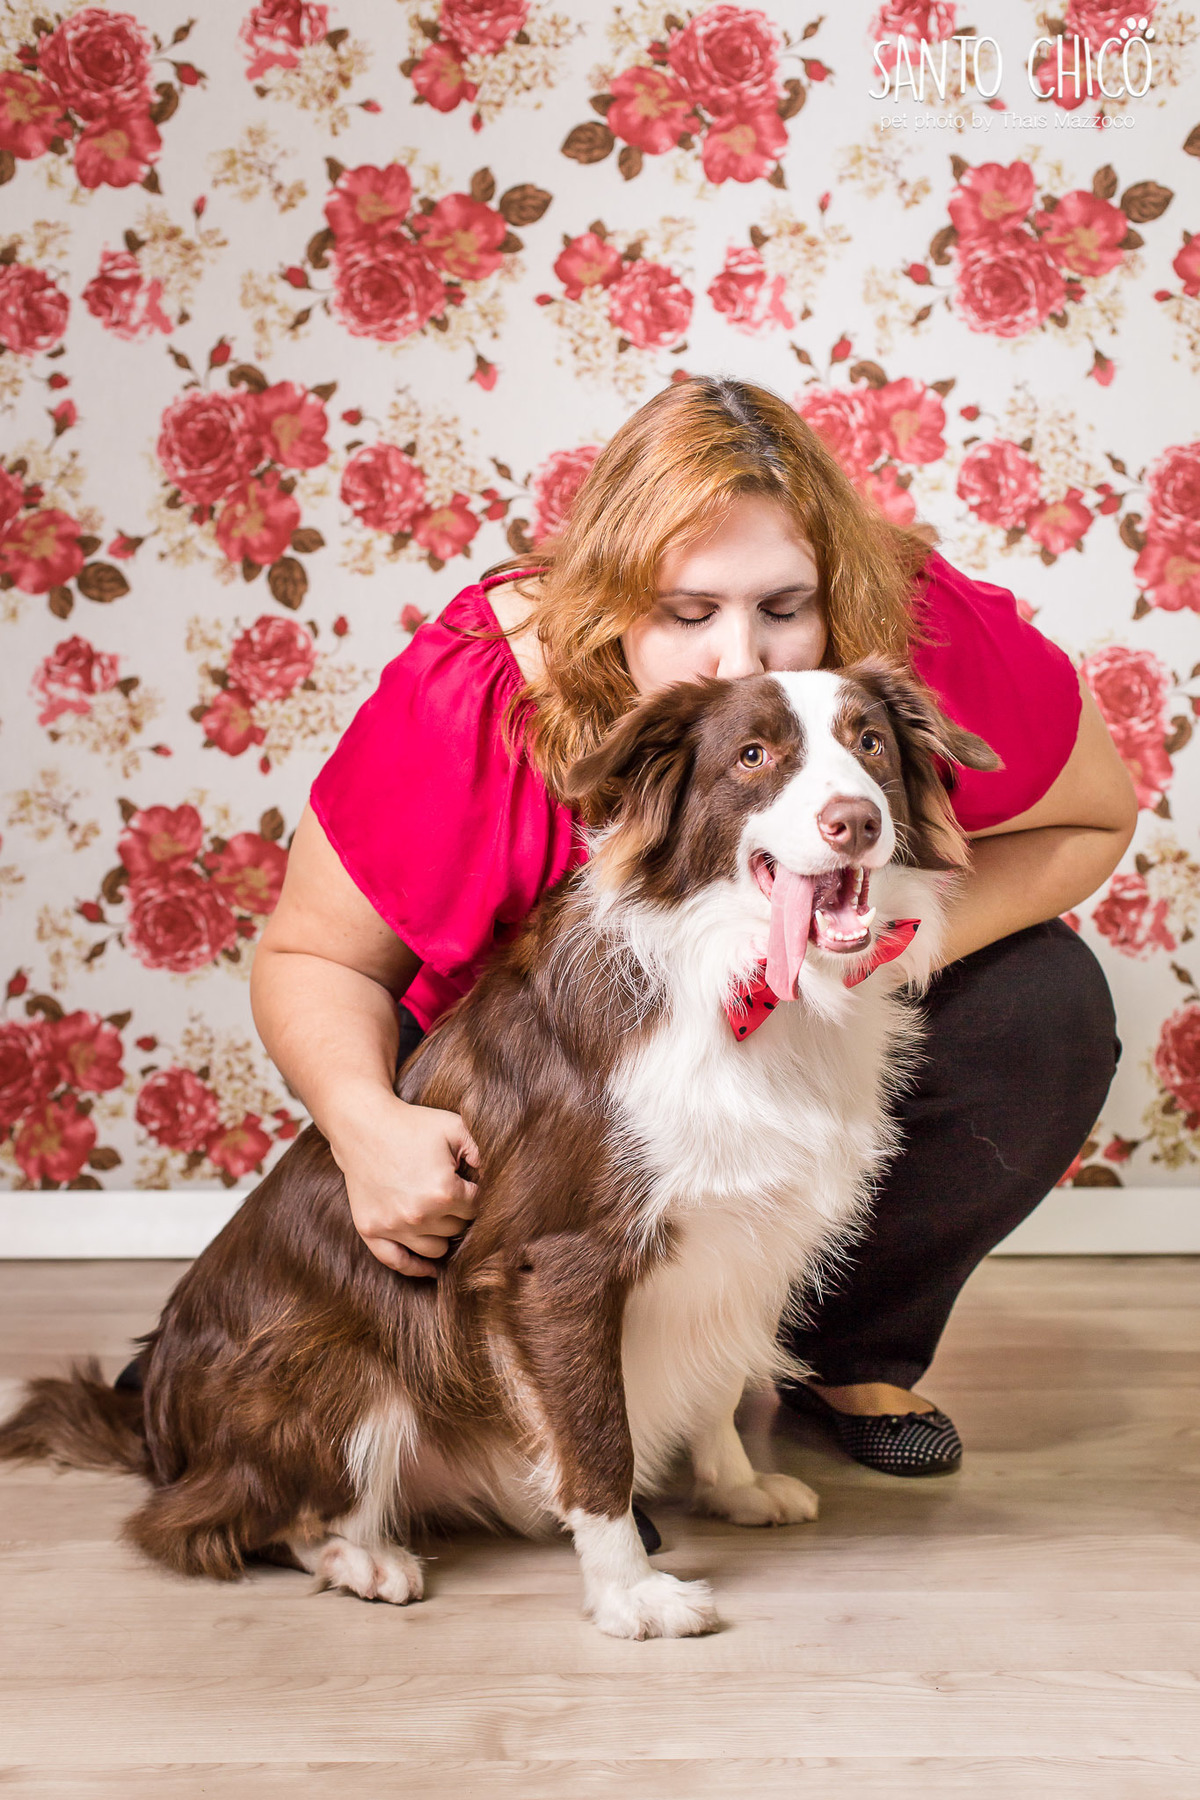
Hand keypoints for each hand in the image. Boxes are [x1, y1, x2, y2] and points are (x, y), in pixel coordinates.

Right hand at [328, 1088, 479, 1277]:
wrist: (362, 1126)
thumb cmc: (412, 1124)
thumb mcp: (454, 1127)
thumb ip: (484, 1151)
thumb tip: (504, 1177)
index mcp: (444, 1192)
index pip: (477, 1208)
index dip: (476, 1194)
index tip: (469, 1184)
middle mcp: (419, 1215)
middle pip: (458, 1229)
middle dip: (459, 1212)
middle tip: (451, 1195)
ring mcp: (393, 1226)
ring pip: (435, 1249)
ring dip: (441, 1234)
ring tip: (439, 1215)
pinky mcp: (371, 1231)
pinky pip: (397, 1262)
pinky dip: (415, 1267)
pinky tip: (430, 1268)